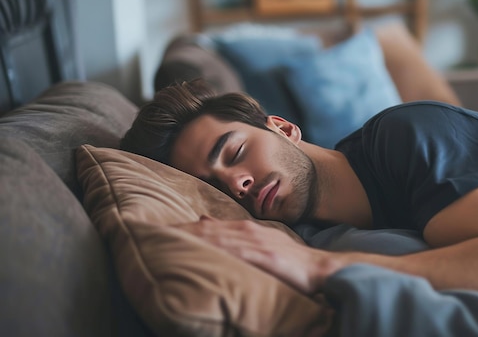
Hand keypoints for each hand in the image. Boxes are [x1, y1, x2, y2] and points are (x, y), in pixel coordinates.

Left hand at [172, 215, 339, 293]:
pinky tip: (196, 248)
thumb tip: (203, 222)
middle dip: (177, 231)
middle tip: (147, 232)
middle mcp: (246, 231)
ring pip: (214, 238)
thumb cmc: (290, 259)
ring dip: (187, 237)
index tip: (158, 230)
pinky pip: (232, 251)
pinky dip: (211, 248)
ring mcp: (254, 242)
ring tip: (162, 238)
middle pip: (204, 231)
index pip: (206, 228)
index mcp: (245, 229)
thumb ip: (233, 233)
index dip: (182, 228)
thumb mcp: (261, 241)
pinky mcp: (263, 255)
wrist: (320, 267)